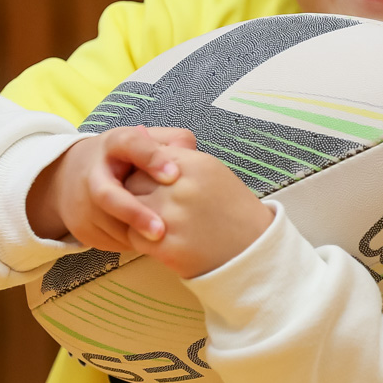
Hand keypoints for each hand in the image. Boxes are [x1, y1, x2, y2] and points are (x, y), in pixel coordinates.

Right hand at [26, 126, 196, 250]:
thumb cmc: (124, 159)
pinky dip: (133, 244)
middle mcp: (93, 173)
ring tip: (165, 240)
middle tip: (160, 231)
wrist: (75, 177)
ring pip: (110, 226)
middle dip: (134, 214)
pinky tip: (152, 244)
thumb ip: (170, 142)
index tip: (174, 175)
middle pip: (107, 195)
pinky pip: (111, 241)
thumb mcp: (144, 142)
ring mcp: (83, 203)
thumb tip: (189, 151)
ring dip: (137, 236)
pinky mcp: (83, 228)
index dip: (151, 159)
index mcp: (113, 145)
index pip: (130, 145)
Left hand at [122, 147, 274, 278]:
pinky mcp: (167, 246)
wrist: (252, 250)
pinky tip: (159, 240)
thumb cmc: (231, 208)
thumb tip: (138, 132)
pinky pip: (133, 237)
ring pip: (130, 210)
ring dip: (136, 217)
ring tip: (156, 223)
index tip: (156, 184)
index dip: (147, 172)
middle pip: (134, 182)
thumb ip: (176, 156)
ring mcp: (173, 217)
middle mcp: (181, 187)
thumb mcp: (211, 172)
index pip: (149, 158)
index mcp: (195, 164)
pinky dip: (140, 239)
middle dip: (138, 194)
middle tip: (155, 206)